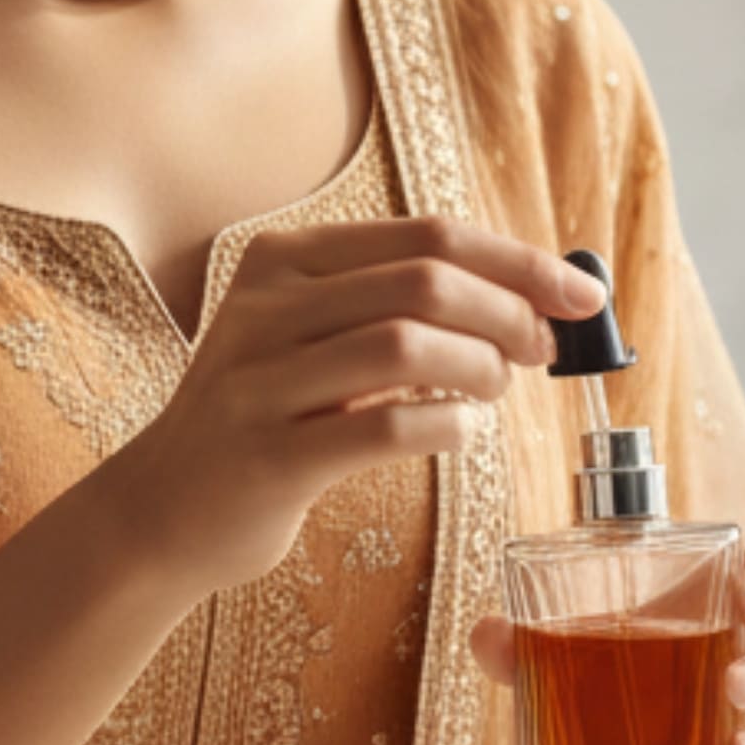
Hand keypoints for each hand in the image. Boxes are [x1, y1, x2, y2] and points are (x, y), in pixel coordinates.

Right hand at [101, 217, 601, 593]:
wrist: (163, 510)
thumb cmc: (270, 419)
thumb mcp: (317, 340)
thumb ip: (399, 308)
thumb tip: (532, 299)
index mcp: (284, 260)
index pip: (427, 234)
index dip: (519, 261)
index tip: (581, 294)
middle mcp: (265, 306)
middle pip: (424, 280)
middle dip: (508, 312)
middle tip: (539, 351)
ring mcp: (260, 381)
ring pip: (406, 343)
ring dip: (479, 368)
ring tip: (493, 389)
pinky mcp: (268, 455)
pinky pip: (383, 428)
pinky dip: (445, 427)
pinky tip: (457, 432)